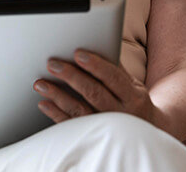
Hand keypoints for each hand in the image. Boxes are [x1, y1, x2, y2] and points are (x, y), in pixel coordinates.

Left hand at [33, 49, 159, 126]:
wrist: (145, 131)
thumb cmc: (133, 101)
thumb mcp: (133, 85)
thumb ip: (115, 70)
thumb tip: (94, 48)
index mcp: (133, 96)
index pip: (113, 78)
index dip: (95, 65)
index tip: (78, 53)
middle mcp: (121, 113)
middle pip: (94, 93)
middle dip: (71, 77)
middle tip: (52, 64)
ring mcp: (106, 128)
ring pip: (80, 111)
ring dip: (58, 96)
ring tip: (41, 83)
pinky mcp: (93, 137)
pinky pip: (72, 126)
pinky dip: (56, 114)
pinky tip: (44, 103)